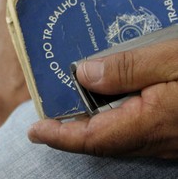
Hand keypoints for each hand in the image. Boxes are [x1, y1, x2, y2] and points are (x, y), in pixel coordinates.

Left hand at [28, 39, 177, 158]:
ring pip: (121, 132)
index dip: (59, 136)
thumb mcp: (171, 59)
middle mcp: (157, 138)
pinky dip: (119, 112)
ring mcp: (169, 138)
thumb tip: (83, 74)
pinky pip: (139, 127)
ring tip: (76, 92)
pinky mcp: (177, 131)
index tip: (34, 131)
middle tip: (49, 104)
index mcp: (149, 122)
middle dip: (72, 124)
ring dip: (96, 117)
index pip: (92, 137)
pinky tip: (116, 91)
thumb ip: (128, 68)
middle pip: (103, 137)